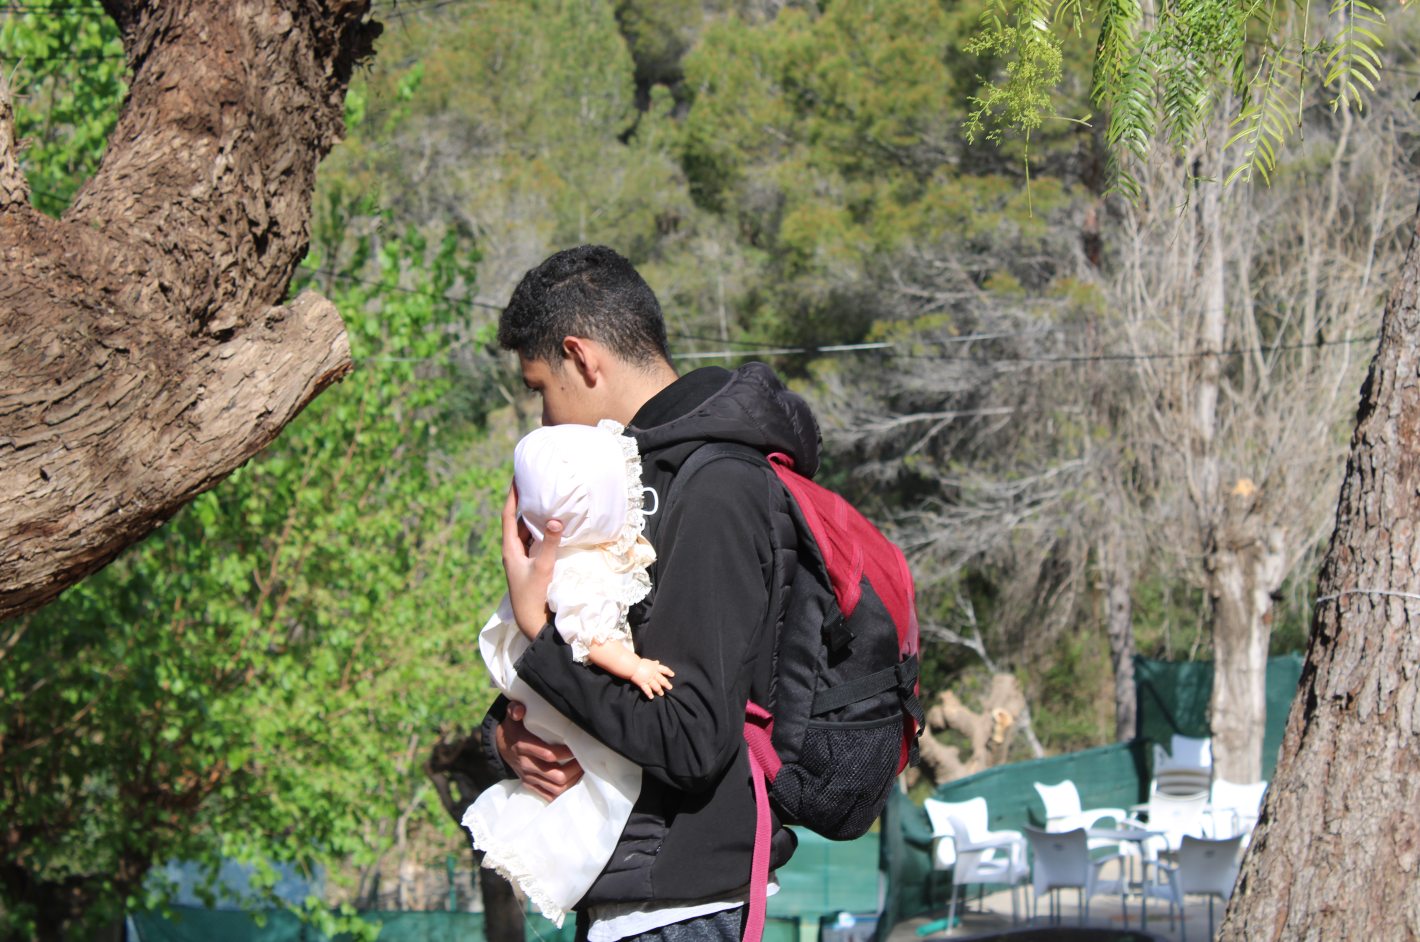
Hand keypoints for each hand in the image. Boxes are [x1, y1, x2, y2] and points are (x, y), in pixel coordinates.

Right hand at [496, 701, 583, 800]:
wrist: (502, 744)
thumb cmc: (514, 727)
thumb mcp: (512, 716)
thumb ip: (515, 709)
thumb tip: (519, 710)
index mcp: (523, 746)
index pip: (548, 755)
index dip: (566, 753)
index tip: (577, 747)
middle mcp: (526, 764)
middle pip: (555, 775)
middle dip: (574, 769)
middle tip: (584, 760)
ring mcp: (528, 777)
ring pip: (554, 788)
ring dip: (572, 781)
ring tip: (582, 770)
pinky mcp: (530, 785)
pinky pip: (548, 795)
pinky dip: (562, 792)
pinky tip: (573, 782)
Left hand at [501, 482, 561, 638]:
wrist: (531, 622)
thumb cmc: (534, 595)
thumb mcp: (544, 567)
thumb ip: (550, 543)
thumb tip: (555, 519)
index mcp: (510, 549)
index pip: (509, 516)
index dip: (512, 496)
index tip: (516, 479)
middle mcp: (513, 551)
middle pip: (516, 521)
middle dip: (524, 503)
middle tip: (533, 484)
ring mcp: (521, 559)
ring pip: (526, 532)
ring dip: (533, 517)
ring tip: (543, 499)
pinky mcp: (530, 565)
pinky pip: (533, 541)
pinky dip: (540, 531)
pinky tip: (551, 525)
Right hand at [630, 658, 674, 698]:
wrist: (632, 666)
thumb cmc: (639, 663)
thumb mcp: (648, 662)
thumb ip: (653, 663)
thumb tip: (657, 662)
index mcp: (654, 667)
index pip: (664, 669)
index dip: (668, 672)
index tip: (672, 675)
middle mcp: (653, 674)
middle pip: (661, 679)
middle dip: (666, 684)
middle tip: (670, 687)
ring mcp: (648, 679)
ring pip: (655, 686)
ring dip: (659, 690)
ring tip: (661, 694)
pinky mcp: (642, 683)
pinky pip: (646, 689)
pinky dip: (649, 693)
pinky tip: (651, 697)